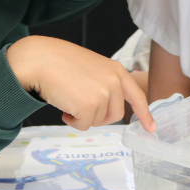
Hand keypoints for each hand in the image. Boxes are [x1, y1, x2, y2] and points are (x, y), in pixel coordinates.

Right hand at [7, 36, 156, 131]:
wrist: (39, 60)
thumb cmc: (59, 62)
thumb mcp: (92, 68)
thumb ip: (105, 83)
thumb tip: (109, 107)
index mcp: (116, 70)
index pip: (137, 95)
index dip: (144, 114)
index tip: (151, 128)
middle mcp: (114, 82)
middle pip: (116, 115)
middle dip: (99, 117)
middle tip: (81, 106)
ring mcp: (103, 94)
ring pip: (99, 121)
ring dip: (83, 117)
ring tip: (69, 99)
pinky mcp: (90, 107)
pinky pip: (84, 126)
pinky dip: (72, 121)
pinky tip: (64, 106)